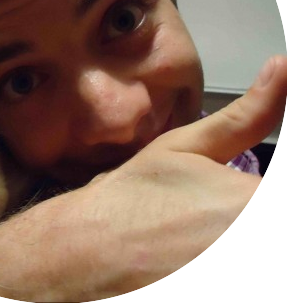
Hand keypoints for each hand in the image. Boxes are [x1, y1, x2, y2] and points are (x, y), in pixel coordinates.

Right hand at [0, 55, 286, 301]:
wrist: (79, 255)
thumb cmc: (129, 199)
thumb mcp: (183, 149)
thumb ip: (245, 114)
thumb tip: (282, 67)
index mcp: (264, 201)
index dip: (261, 223)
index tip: (222, 225)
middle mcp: (272, 256)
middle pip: (282, 260)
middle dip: (253, 257)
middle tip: (204, 253)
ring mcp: (254, 301)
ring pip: (269, 292)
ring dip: (240, 286)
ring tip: (194, 278)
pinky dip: (222, 302)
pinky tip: (187, 294)